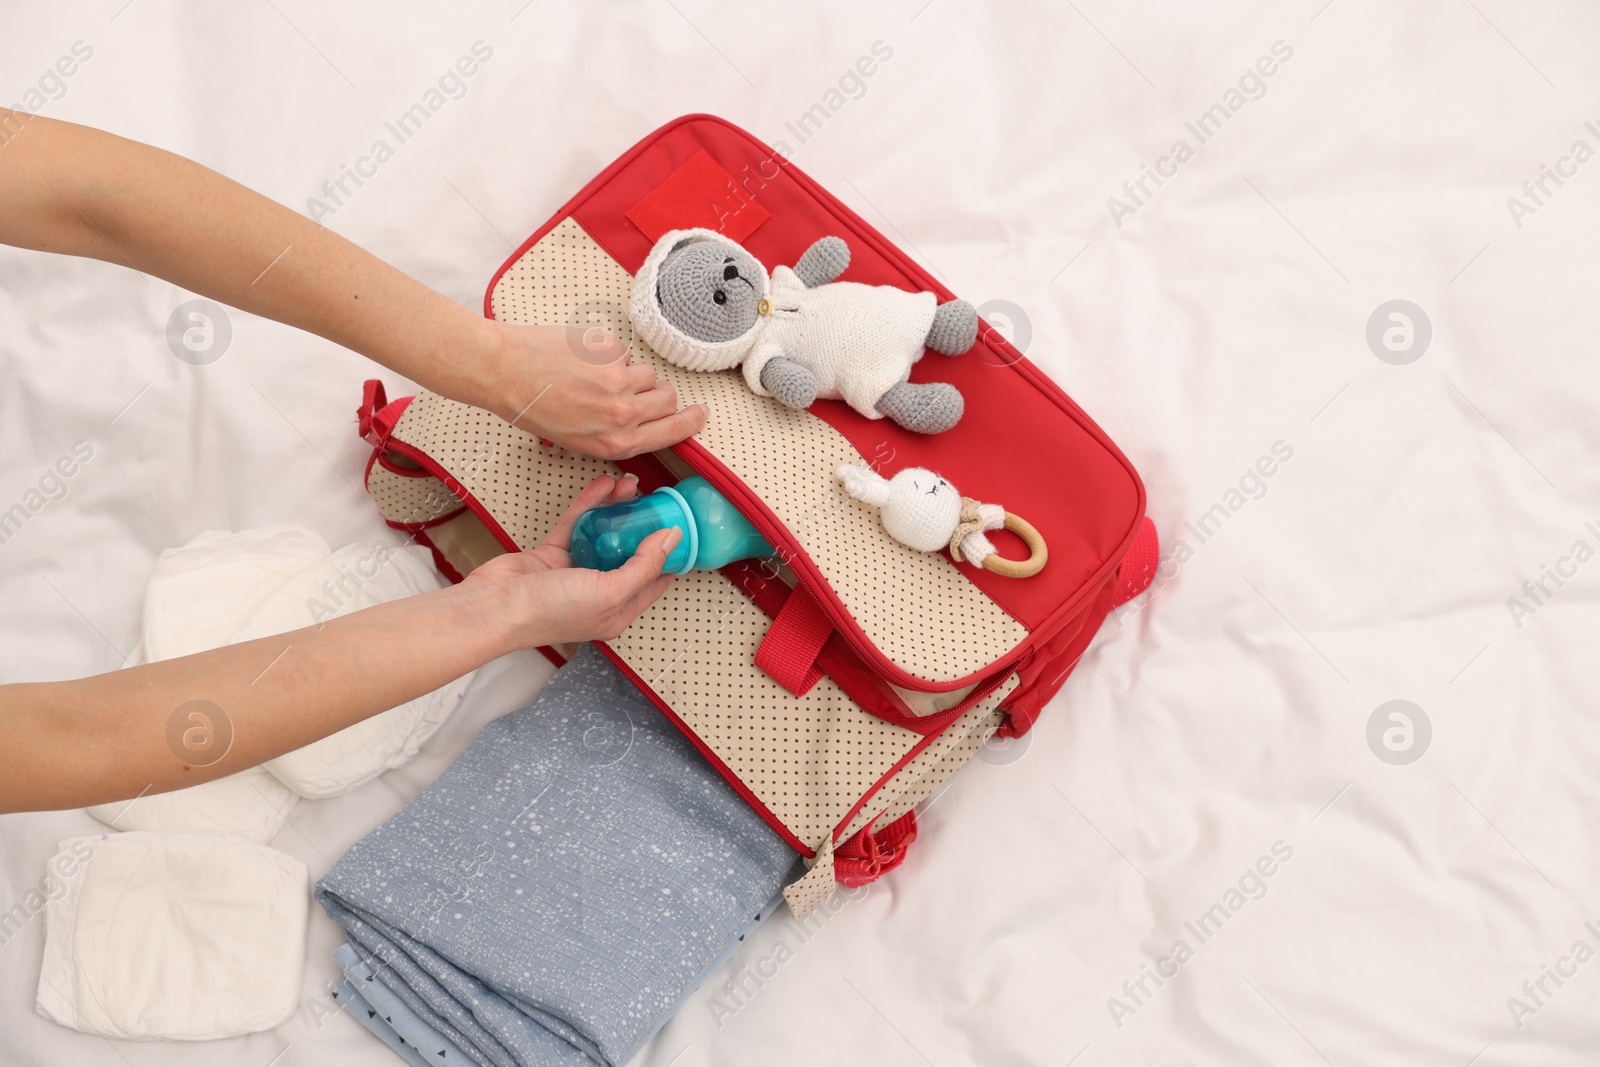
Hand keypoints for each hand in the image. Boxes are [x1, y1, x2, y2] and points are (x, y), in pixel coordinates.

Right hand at [456, 474, 679, 646]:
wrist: (494, 606)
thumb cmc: (548, 612)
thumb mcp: (610, 591)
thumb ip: (644, 565)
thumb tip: (672, 539)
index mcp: (617, 612)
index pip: (653, 581)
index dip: (669, 555)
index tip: (680, 526)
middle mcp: (598, 594)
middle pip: (628, 554)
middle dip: (643, 525)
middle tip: (655, 498)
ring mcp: (574, 574)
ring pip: (603, 536)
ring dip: (617, 510)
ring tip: (631, 484)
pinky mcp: (552, 555)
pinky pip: (577, 525)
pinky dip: (589, 505)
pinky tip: (603, 486)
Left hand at [482, 321, 708, 459]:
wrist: (505, 371)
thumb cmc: (532, 409)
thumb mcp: (577, 441)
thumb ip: (615, 435)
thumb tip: (641, 423)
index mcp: (616, 442)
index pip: (673, 432)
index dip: (690, 421)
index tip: (699, 414)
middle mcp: (623, 413)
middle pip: (668, 399)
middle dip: (658, 394)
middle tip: (634, 391)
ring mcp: (619, 378)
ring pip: (648, 373)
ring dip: (630, 374)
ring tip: (596, 376)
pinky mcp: (610, 349)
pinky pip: (625, 352)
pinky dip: (609, 355)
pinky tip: (582, 360)